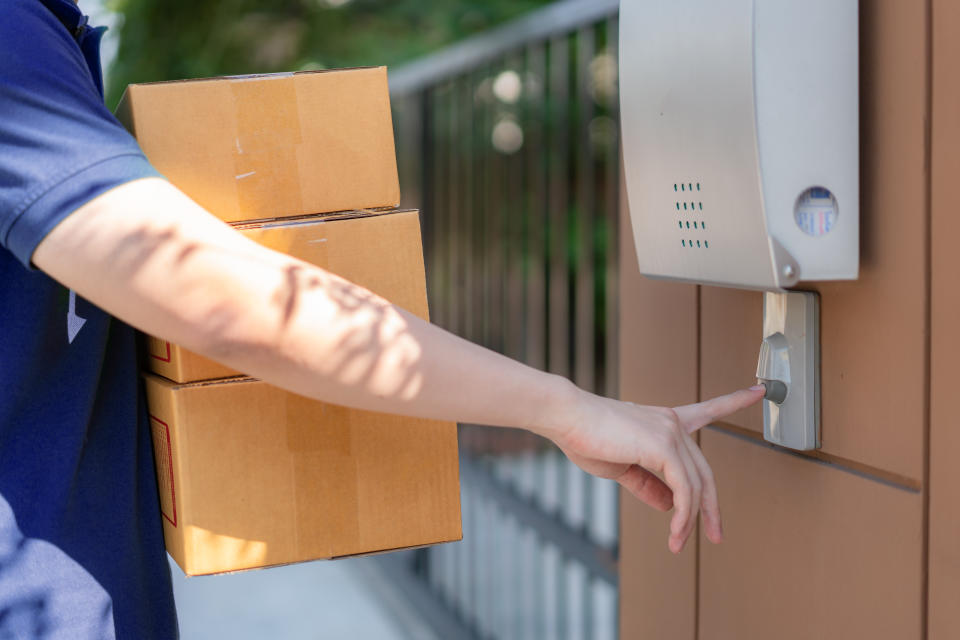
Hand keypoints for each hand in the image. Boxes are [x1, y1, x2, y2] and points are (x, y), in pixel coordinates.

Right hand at [549, 385, 764, 553]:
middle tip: (714, 535)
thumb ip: (648, 484)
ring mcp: (670, 433)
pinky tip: (675, 531)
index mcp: (664, 422)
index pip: (707, 411)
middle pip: (704, 471)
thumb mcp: (621, 466)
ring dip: (689, 520)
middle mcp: (672, 423)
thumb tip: (669, 506)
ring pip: (695, 486)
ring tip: (678, 543)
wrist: (566, 418)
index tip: (758, 389)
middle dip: (711, 507)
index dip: (734, 401)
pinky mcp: (664, 446)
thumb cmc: (585, 437)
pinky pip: (684, 489)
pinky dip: (683, 515)